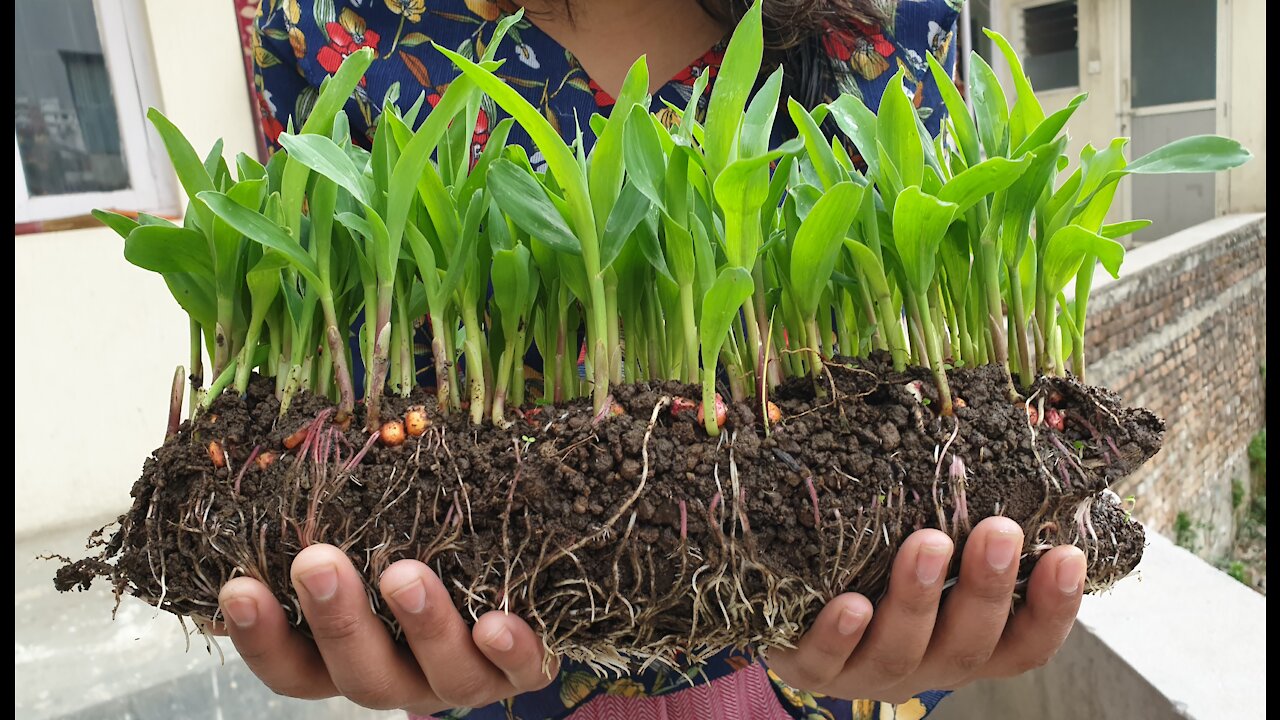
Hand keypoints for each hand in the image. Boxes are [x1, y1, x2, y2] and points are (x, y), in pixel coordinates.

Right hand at [213, 544, 556, 714]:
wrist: (523, 584)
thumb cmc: (421, 551)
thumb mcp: (369, 540)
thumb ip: (329, 523)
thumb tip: (258, 477)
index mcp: (351, 656)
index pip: (292, 666)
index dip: (262, 637)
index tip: (239, 587)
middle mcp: (402, 677)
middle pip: (359, 674)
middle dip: (336, 620)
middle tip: (316, 562)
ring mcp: (462, 677)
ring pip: (438, 675)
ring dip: (420, 625)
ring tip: (404, 574)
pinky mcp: (521, 669)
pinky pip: (519, 671)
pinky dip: (509, 650)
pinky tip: (496, 624)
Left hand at [767, 517, 1085, 704]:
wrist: (790, 618)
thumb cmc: (874, 572)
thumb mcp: (926, 554)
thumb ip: (959, 522)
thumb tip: (997, 434)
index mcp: (964, 642)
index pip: (1024, 642)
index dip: (1053, 609)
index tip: (1068, 555)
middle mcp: (925, 664)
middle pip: (968, 645)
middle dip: (986, 588)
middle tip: (999, 530)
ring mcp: (866, 672)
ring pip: (901, 650)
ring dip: (918, 599)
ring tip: (928, 544)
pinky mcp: (811, 668)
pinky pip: (826, 661)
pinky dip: (840, 636)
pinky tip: (850, 605)